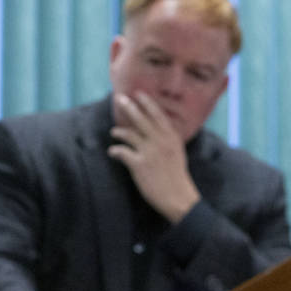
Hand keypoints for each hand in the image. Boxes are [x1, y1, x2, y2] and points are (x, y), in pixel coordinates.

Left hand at [108, 92, 200, 222]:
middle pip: (141, 119)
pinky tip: (112, 152)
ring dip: (119, 131)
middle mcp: (160, 141)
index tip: (138, 93)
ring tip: (114, 132)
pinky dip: (115, 151)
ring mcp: (149, 152)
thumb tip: (159, 128)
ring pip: (129, 134)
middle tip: (119, 98)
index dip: (147, 103)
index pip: (157, 115)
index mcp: (171, 137)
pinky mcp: (139, 165)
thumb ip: (168, 138)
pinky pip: (122, 152)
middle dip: (129, 107)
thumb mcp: (177, 152)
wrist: (177, 196)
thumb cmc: (177, 176)